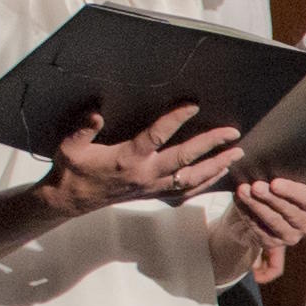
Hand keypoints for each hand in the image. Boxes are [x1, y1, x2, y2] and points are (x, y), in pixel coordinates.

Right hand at [52, 107, 240, 212]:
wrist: (71, 200)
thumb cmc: (72, 170)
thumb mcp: (70, 147)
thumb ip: (83, 129)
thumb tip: (95, 113)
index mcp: (127, 159)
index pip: (157, 136)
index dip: (175, 119)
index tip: (193, 105)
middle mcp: (145, 174)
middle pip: (185, 159)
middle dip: (211, 145)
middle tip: (233, 133)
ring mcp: (152, 187)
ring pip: (191, 179)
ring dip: (215, 166)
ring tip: (235, 154)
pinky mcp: (154, 194)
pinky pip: (185, 192)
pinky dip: (205, 183)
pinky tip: (218, 173)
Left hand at [220, 173, 305, 286]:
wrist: (256, 212)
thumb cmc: (271, 192)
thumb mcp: (278, 183)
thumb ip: (278, 180)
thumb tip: (267, 174)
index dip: (291, 191)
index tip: (275, 183)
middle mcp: (305, 225)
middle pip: (290, 212)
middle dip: (271, 198)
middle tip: (256, 186)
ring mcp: (289, 237)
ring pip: (273, 221)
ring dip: (256, 205)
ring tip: (243, 191)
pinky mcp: (272, 244)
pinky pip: (259, 229)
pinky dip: (247, 214)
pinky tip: (239, 202)